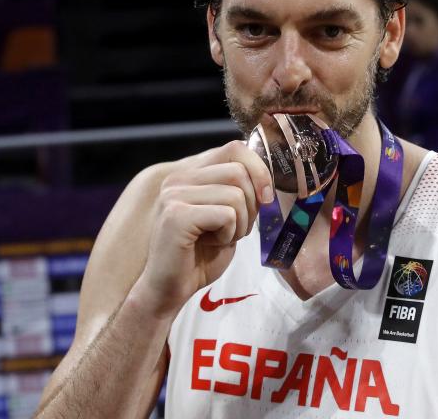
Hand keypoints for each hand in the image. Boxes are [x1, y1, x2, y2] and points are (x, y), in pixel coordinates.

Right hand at [131, 141, 272, 318]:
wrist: (170, 289)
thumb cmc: (200, 256)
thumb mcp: (226, 216)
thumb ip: (240, 192)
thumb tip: (268, 178)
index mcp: (190, 173)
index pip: (235, 148)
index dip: (259, 169)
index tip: (266, 197)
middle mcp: (178, 178)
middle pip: (239, 171)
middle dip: (251, 205)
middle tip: (236, 229)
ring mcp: (174, 194)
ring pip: (236, 194)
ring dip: (241, 223)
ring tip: (222, 238)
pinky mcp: (176, 215)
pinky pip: (226, 214)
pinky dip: (229, 234)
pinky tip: (212, 244)